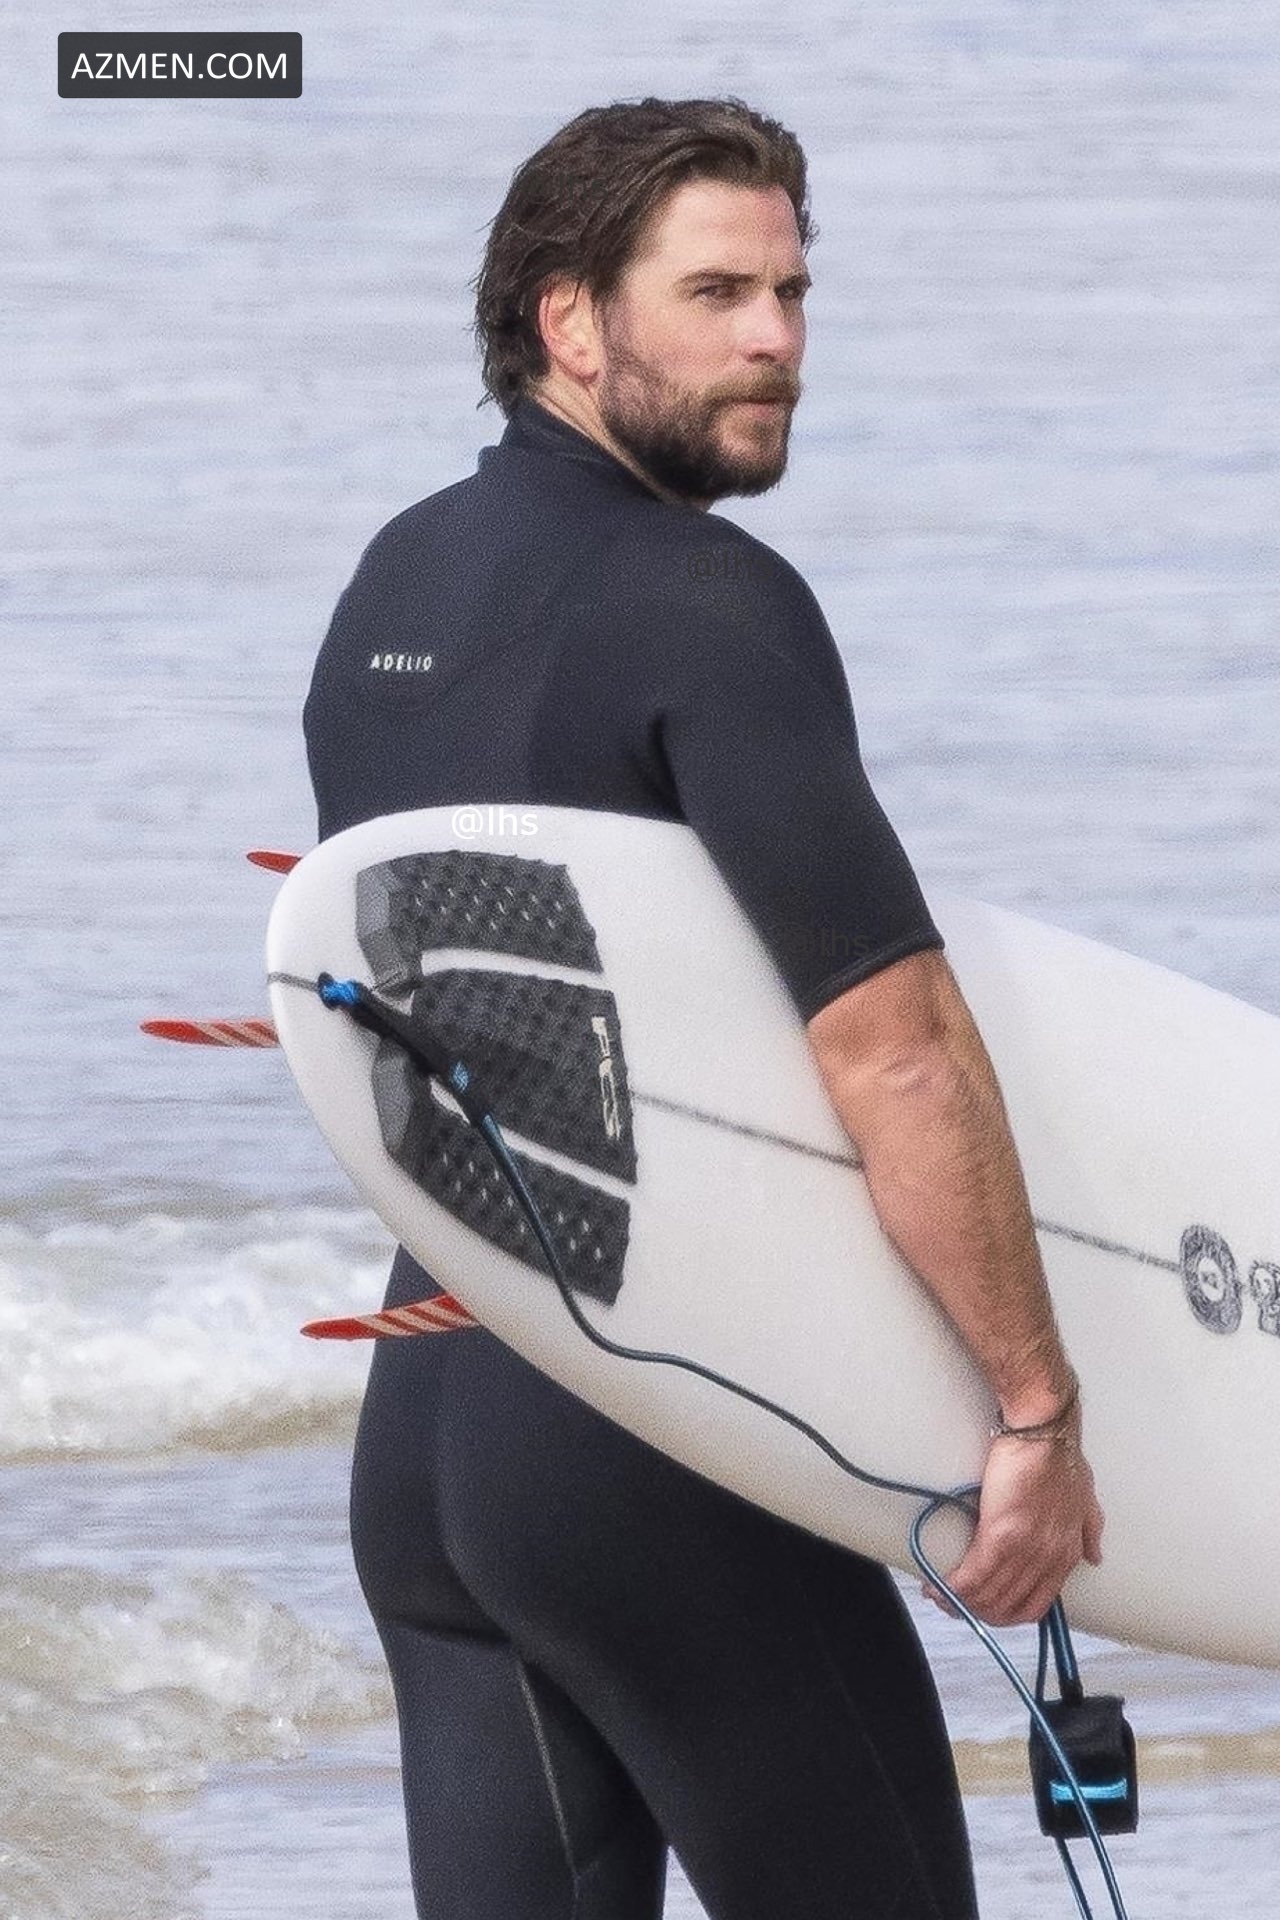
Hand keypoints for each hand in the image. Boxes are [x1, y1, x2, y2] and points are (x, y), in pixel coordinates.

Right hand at [924, 1432, 1104, 1625]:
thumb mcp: (1087, 1499)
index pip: (1037, 1605)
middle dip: (978, 1613)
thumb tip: (1095, 1556)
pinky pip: (972, 1576)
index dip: (1007, 1613)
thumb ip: (1090, 1530)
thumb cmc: (1061, 1457)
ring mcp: (1024, 1551)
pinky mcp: (999, 1535)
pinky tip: (936, 1587)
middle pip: (1008, 1606)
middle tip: (955, 1605)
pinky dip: (951, 1588)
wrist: (1044, 1432)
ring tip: (939, 1596)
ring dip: (959, 1602)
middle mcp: (1047, 1559)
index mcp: (1066, 1554)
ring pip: (987, 1596)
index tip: (986, 1608)